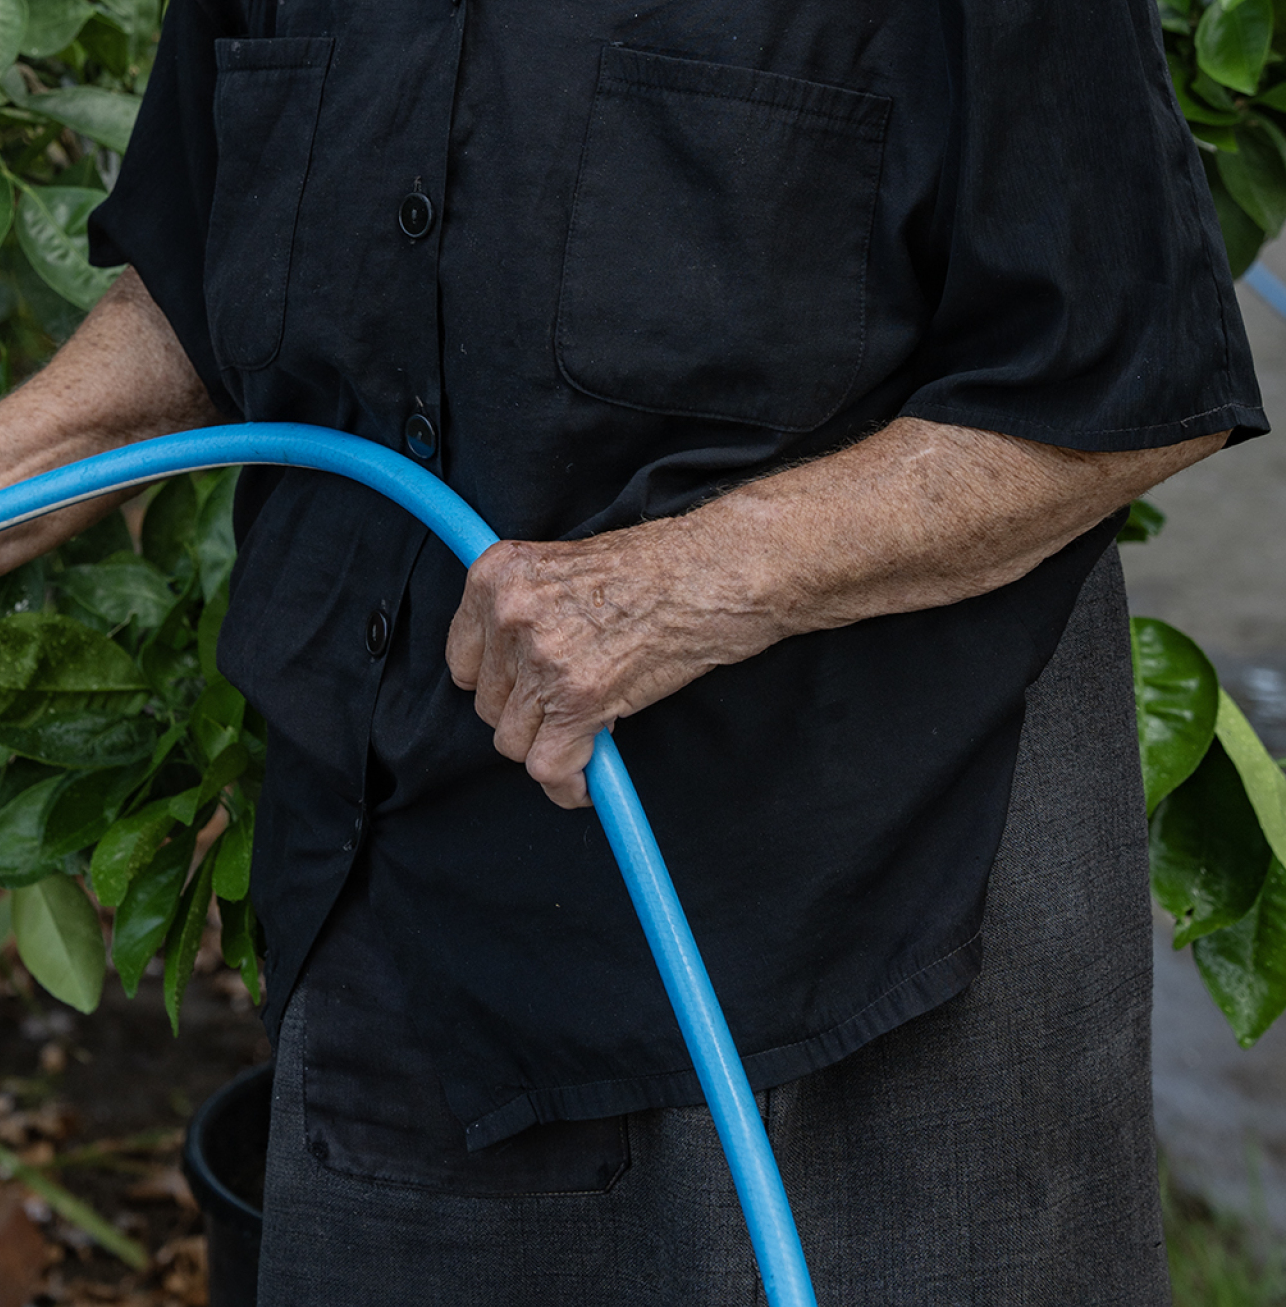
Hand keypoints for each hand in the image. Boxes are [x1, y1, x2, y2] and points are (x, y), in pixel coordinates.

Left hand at [444, 418, 1232, 807]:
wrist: (838, 542)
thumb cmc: (769, 539)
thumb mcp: (688, 532)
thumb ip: (630, 559)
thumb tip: (599, 582)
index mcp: (569, 541)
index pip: (468, 604)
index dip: (485, 647)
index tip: (518, 671)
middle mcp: (557, 574)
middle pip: (471, 668)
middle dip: (515, 698)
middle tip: (592, 695)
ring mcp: (578, 619)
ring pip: (508, 716)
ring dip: (551, 736)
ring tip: (625, 713)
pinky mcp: (615, 660)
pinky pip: (555, 753)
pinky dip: (576, 774)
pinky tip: (615, 766)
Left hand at [445, 523, 765, 808]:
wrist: (707, 574)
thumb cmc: (649, 568)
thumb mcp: (562, 567)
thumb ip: (524, 610)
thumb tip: (508, 670)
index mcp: (497, 577)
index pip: (461, 659)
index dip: (496, 681)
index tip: (520, 689)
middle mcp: (509, 616)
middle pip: (487, 704)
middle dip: (527, 715)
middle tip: (567, 706)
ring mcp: (542, 660)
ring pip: (513, 741)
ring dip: (548, 747)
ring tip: (584, 734)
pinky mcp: (577, 701)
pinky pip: (549, 768)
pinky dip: (569, 784)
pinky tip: (587, 778)